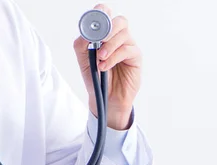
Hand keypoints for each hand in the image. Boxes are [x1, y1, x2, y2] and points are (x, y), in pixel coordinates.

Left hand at [74, 4, 141, 130]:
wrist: (103, 98)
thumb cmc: (95, 78)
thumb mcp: (83, 61)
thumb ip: (81, 45)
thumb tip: (85, 34)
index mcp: (105, 35)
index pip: (107, 15)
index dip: (102, 13)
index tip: (94, 19)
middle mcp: (118, 38)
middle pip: (120, 21)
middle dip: (108, 28)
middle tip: (99, 39)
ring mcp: (128, 46)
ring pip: (124, 34)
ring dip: (109, 45)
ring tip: (100, 59)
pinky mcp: (135, 58)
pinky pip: (127, 50)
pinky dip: (114, 57)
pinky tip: (104, 66)